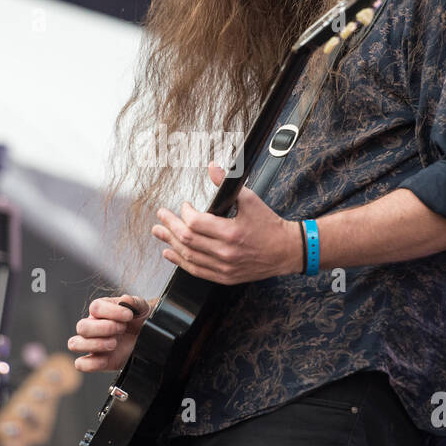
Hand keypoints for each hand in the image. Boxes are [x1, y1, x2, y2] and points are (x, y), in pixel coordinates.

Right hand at [68, 295, 154, 372]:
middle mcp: (93, 326)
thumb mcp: (142, 308)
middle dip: (104, 328)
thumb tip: (125, 299)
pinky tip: (107, 359)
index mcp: (101, 310)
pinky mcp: (96, 360)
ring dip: (95, 344)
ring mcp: (93, 344)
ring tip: (114, 343)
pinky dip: (92, 363)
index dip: (111, 311)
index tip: (129, 315)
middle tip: (122, 329)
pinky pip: (81, 364)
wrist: (147, 337)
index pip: (95, 307)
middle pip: (82, 326)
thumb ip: (135, 302)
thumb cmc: (140, 320)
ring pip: (75, 343)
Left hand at [151, 161, 301, 284]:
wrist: (286, 251)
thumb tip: (213, 167)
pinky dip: (180, 262)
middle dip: (170, 225)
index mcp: (231, 233)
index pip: (196, 223)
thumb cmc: (269, 225)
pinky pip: (196, 271)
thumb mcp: (251, 200)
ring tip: (159, 232)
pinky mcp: (224, 277)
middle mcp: (226, 253)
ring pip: (188, 256)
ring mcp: (224, 268)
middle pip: (187, 240)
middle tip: (161, 216)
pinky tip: (170, 252)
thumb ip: (228, 184)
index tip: (185, 206)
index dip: (185, 213)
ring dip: (170, 243)